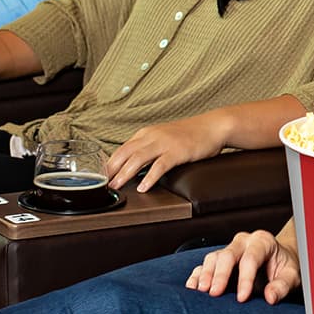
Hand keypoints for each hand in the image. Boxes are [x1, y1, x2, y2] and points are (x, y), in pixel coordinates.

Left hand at [104, 113, 227, 192]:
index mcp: (146, 134)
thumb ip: (148, 148)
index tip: (101, 176)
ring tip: (117, 186)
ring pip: (138, 159)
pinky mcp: (177, 152)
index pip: (122, 149)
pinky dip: (149, 178)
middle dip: (112, 169)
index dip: (109, 163)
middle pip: (125, 153)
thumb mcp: (163, 138)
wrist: (212, 126)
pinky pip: (159, 166)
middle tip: (102, 184)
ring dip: (125, 174)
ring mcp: (164, 143)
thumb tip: (133, 166)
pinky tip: (143, 187)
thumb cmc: (189, 134)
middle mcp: (152, 136)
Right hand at [183, 230, 300, 303]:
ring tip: (202, 290)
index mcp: (262, 241)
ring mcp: (229, 249)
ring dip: (206, 274)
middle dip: (220, 274)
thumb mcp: (292, 276)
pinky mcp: (220, 260)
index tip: (242, 298)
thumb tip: (270, 297)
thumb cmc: (285, 267)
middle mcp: (243, 242)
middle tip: (214, 292)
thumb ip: (283, 285)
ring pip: (213, 257)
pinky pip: (204, 264)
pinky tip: (192, 286)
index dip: (245, 278)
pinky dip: (197, 275)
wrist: (279, 261)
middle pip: (227, 254)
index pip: (251, 258)